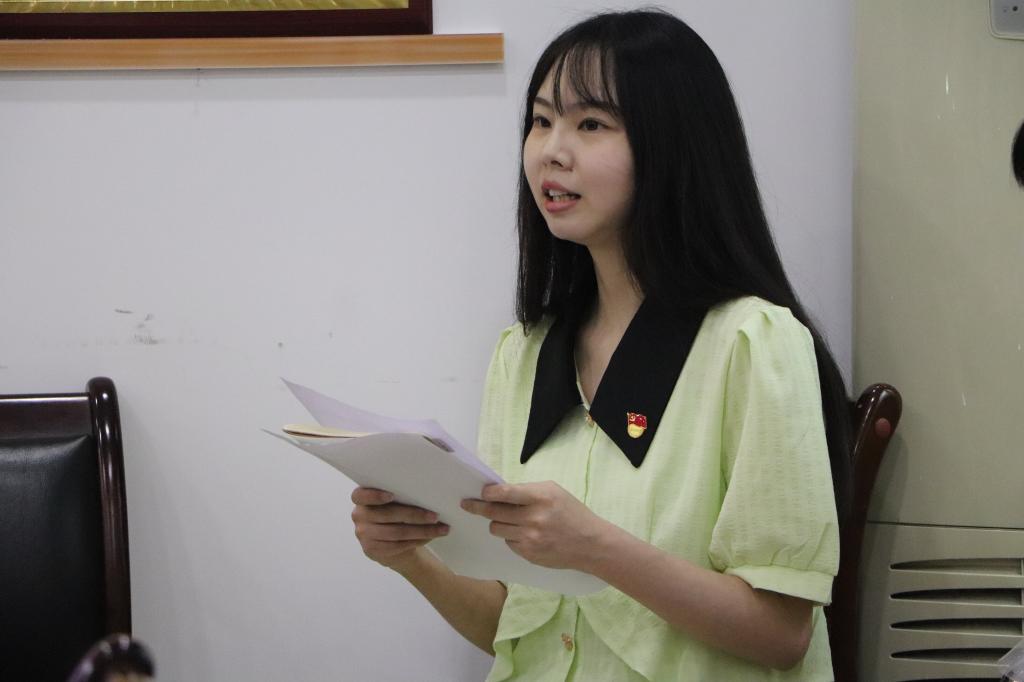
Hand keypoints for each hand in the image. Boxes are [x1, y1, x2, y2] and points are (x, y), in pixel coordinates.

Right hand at [350, 487, 448, 570]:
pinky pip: (399, 545)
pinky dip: (418, 540)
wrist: (388, 543)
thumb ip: (401, 496)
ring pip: (397, 532)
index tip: (392, 496)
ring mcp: (363, 534)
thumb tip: (430, 493)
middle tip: (435, 516)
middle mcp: (359, 516)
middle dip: (415, 515)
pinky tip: (430, 537)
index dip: (374, 495)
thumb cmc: (394, 515)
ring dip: (422, 531)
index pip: (360, 495)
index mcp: (361, 498)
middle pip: (388, 515)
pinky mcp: (372, 550)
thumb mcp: (392, 502)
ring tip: (441, 529)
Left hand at [460, 481, 610, 571]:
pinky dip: (511, 536)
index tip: (480, 492)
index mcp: (540, 498)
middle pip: (493, 512)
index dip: (488, 493)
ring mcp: (530, 538)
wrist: (590, 544)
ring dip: (497, 523)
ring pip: (496, 529)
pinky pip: (508, 542)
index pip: (505, 493)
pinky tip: (525, 533)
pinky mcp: (528, 554)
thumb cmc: (572, 513)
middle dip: (478, 507)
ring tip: (507, 519)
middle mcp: (533, 518)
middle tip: (467, 504)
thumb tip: (500, 492)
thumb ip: (527, 490)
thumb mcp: (554, 492)